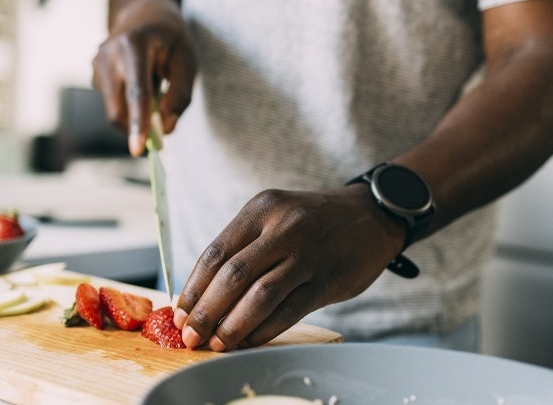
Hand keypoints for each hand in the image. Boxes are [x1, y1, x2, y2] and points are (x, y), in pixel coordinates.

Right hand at [92, 0, 195, 155]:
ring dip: (135, 114)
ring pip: (114, 110)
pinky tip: (142, 83)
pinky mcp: (94, 74)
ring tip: (155, 87)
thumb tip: (167, 129)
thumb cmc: (171, 37)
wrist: (143, 11)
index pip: (137, 93)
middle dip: (137, 128)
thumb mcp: (187, 61)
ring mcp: (96, 64)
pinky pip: (113, 103)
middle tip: (161, 134)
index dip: (138, 123)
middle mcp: (108, 54)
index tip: (138, 150)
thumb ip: (181, 96)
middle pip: (118, 109)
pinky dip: (129, 106)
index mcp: (133, 45)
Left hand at [172, 184, 409, 350]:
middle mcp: (284, 227)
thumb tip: (202, 296)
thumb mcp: (276, 216)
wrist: (372, 216)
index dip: (194, 288)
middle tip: (191, 337)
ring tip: (217, 344)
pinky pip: (289, 311)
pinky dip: (264, 331)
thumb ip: (244, 248)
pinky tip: (248, 342)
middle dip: (206, 312)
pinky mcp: (328, 279)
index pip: (216, 253)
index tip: (180, 314)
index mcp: (262, 209)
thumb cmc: (313, 222)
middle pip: (233, 275)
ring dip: (233, 326)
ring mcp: (309, 253)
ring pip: (260, 296)